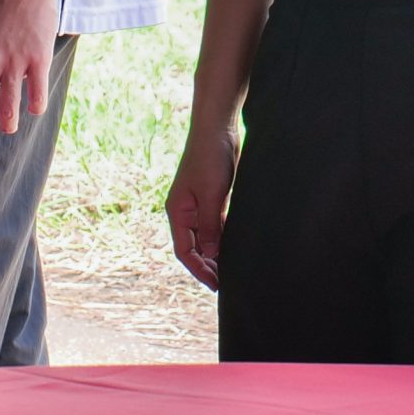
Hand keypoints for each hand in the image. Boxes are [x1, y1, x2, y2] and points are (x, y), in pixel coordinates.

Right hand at [167, 119, 239, 289]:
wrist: (217, 129)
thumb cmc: (210, 158)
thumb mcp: (212, 195)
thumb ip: (211, 225)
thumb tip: (213, 254)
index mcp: (177, 212)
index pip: (184, 251)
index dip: (199, 270)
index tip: (216, 285)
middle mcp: (185, 212)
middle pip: (194, 247)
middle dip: (208, 266)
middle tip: (227, 282)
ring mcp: (198, 205)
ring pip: (206, 238)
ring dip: (216, 253)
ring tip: (233, 269)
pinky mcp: (212, 198)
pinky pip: (215, 225)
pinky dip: (224, 238)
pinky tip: (236, 247)